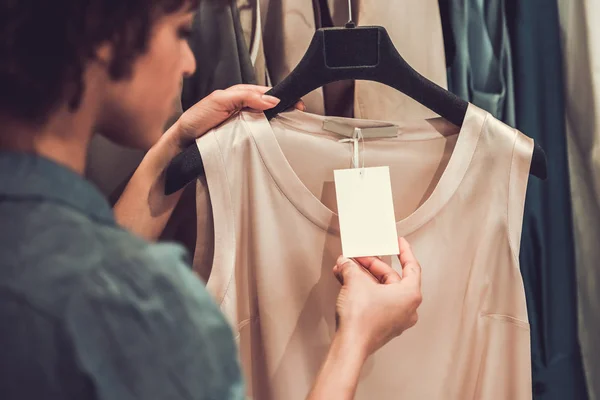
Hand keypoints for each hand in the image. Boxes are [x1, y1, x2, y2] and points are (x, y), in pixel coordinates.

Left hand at [165, 84, 304, 149]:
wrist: (183, 142)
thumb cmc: (197, 118)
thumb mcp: (220, 100)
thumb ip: (245, 97)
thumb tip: (271, 99)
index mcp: (240, 94)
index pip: (266, 92)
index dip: (282, 96)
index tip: (297, 104)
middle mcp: (244, 107)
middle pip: (270, 106)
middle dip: (284, 109)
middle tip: (298, 115)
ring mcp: (244, 123)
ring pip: (266, 121)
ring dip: (277, 124)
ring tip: (290, 126)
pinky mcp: (242, 137)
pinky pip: (259, 135)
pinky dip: (267, 136)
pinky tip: (274, 138)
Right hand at [333, 237, 422, 356]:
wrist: (350, 345)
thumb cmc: (361, 318)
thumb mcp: (355, 281)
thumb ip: (351, 267)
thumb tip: (346, 263)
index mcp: (410, 294)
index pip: (411, 266)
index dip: (404, 251)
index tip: (399, 242)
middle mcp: (408, 308)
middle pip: (392, 278)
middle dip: (372, 265)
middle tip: (358, 256)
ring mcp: (396, 318)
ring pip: (381, 290)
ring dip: (363, 277)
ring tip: (347, 268)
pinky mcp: (383, 325)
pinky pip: (376, 301)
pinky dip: (363, 291)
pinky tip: (347, 283)